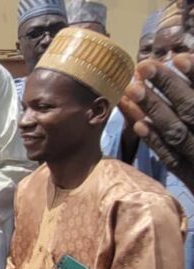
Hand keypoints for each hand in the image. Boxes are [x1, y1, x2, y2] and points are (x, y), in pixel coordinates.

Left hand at [120, 55, 193, 191]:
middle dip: (169, 87)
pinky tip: (138, 123)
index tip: (179, 57)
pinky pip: (173, 160)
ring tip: (131, 89)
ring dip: (153, 110)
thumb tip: (185, 61)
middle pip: (193, 112)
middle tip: (144, 66)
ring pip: (177, 134)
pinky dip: (155, 141)